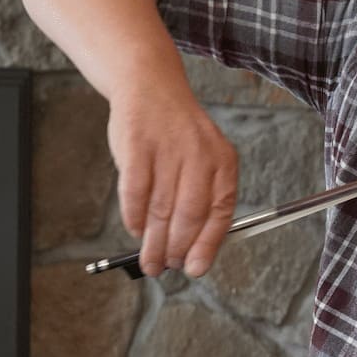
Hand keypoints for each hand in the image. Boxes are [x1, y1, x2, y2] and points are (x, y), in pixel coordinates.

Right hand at [107, 78, 237, 277]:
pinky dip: (134, 217)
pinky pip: (135, 192)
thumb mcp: (204, 158)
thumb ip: (203, 197)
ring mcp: (168, 149)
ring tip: (149, 261)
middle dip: (176, 249)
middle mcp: (199, 155)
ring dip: (153, 242)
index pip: (221, 211)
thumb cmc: (178, 134)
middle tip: (165, 267)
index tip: (196, 268)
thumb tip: (195, 248)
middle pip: (189, 215)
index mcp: (223, 161)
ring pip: (161, 209)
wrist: (151, 88)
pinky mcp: (137, 146)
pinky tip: (134, 230)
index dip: (208, 244)